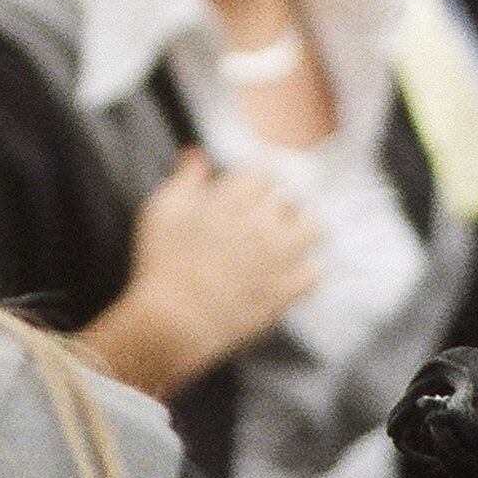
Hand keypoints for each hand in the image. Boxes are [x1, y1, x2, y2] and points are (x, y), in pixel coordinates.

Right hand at [85, 152, 320, 398]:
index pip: (266, 169)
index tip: (251, 187)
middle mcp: (265, 221)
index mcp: (235, 197)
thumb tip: (198, 155)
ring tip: (284, 237)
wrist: (174, 322)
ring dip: (301, 227)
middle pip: (293, 195)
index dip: (258, 178)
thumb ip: (185, 178)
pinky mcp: (287, 290)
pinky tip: (287, 271)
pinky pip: (315, 270)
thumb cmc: (161, 264)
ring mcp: (281, 257)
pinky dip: (305, 268)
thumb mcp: (162, 210)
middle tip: (265, 213)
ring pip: (315, 226)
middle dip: (279, 201)